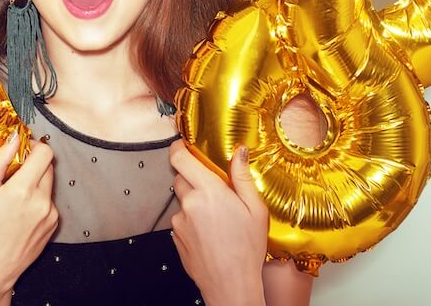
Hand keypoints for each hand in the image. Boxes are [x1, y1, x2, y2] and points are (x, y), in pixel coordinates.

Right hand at [0, 133, 58, 301]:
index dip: (34, 146)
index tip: (23, 150)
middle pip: (49, 166)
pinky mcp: (54, 224)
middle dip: (34, 164)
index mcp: (23, 190)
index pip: (45, 152)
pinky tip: (21, 213)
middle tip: (14, 174)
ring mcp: (51, 214)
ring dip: (36, 182)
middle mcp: (42, 201)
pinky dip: (38, 200)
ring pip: (49, 184)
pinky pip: (49, 201)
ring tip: (15, 198)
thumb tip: (13, 138)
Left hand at [169, 139, 268, 305]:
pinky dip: (191, 221)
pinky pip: (181, 220)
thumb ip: (243, 177)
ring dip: (194, 203)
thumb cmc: (247, 249)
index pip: (180, 159)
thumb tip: (239, 152)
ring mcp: (179, 222)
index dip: (177, 148)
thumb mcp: (256, 209)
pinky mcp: (175, 237)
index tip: (181, 145)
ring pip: (182, 201)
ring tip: (216, 220)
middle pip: (180, 178)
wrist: (231, 285)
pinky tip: (210, 233)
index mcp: (209, 192)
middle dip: (193, 178)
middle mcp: (189, 204)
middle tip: (213, 191)